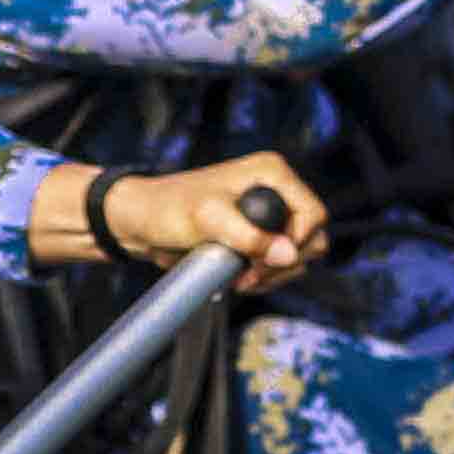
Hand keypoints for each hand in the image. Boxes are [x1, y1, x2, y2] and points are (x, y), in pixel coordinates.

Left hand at [80, 153, 328, 286]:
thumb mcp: (209, 219)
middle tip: (250, 276)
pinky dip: (264, 278)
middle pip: (311, 238)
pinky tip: (239, 280)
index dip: (298, 242)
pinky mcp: (255, 236)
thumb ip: (250, 236)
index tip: (265, 261)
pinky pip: (277, 265)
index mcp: (271, 173)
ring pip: (296, 257)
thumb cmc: (167, 208)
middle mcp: (274, 191)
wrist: (140, 223)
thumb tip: (288, 255)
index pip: (313, 213)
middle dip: (284, 264)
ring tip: (240, 280)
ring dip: (273, 275)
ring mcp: (266, 215)